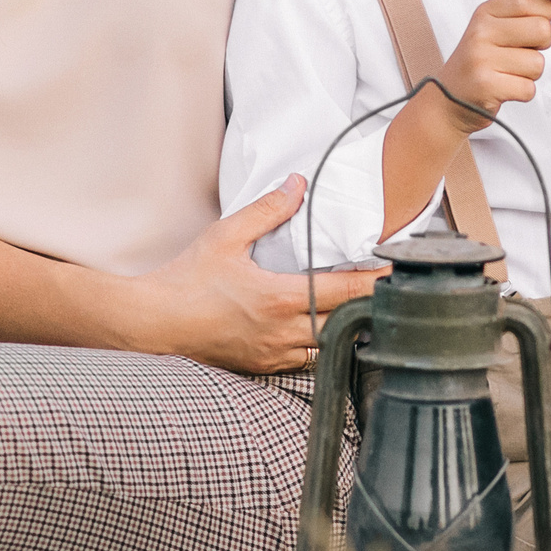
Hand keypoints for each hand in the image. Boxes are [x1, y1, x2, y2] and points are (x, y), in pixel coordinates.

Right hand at [112, 173, 380, 372]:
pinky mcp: (262, 366)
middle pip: (345, 323)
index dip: (376, 281)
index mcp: (279, 298)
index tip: (397, 270)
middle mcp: (282, 332)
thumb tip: (297, 184)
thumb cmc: (187, 278)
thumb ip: (267, 210)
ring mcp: (273, 354)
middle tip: (388, 288)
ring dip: (345, 329)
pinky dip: (319, 346)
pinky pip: (305, 361)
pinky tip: (322, 329)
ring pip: (328, 347)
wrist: (154, 322)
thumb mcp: (226, 236)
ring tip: (361, 309)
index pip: (345, 291)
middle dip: (369, 306)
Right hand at [433, 0, 550, 133]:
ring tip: (509, 72)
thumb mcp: (491, 26)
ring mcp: (482, 59)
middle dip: (541, 45)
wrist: (450, 99)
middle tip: (521, 52)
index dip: (544, 12)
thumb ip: (517, 7)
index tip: (534, 23)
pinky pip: (529, 88)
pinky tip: (505, 87)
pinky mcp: (486, 86)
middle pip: (543, 29)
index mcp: (485, 12)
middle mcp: (481, 32)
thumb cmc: (480, 60)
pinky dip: (522, 92)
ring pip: (538, 63)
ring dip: (530, 73)